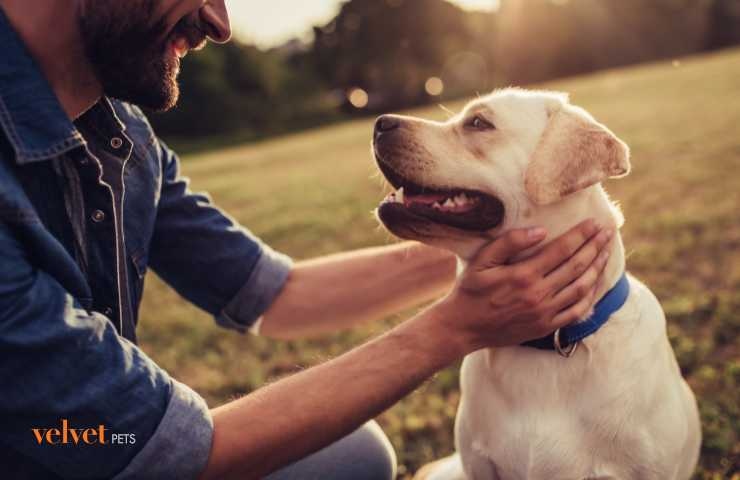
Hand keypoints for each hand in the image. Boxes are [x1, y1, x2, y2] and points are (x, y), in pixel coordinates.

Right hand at [432, 220, 612, 352]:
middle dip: (595, 247)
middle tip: (608, 232)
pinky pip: (576, 311)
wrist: (463, 327)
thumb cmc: (470, 290)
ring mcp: (544, 313)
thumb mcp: (482, 261)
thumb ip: (509, 243)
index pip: (561, 250)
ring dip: (597, 268)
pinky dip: (590, 296)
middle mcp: (538, 294)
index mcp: (523, 275)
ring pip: (581, 288)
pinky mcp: (546, 327)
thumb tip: (540, 231)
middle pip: (577, 266)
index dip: (581, 235)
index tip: (595, 223)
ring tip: (606, 253)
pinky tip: (595, 283)